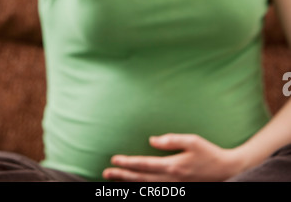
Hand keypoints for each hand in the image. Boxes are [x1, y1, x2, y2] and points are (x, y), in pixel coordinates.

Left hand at [103, 134, 244, 181]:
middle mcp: (171, 180)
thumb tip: (152, 140)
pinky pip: (155, 192)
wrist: (227, 172)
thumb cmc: (210, 153)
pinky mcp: (178, 190)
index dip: (128, 163)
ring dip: (128, 184)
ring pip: (146, 188)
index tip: (114, 160)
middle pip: (140, 179)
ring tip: (113, 180)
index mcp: (173, 166)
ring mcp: (174, 188)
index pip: (144, 165)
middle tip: (106, 173)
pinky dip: (142, 190)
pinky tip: (134, 187)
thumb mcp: (193, 141)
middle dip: (122, 176)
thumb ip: (172, 140)